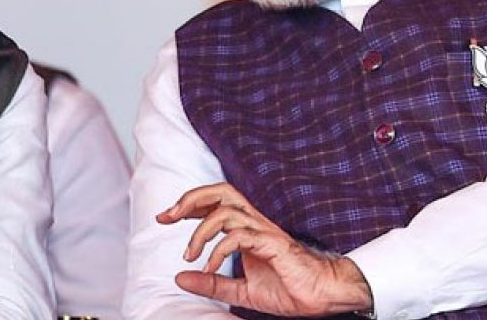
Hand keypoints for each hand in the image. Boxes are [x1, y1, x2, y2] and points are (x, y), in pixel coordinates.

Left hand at [157, 182, 372, 316]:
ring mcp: (264, 231)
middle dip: (189, 199)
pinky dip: (218, 250)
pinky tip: (210, 268)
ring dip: (200, 232)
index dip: (187, 204)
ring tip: (189, 256)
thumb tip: (179, 279)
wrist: (322, 296)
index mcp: (247, 227)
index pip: (214, 202)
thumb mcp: (241, 291)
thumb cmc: (288, 289)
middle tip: (166, 217)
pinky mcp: (273, 244)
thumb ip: (212, 284)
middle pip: (220, 191)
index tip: (164, 217)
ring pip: (225, 211)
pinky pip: (239, 236)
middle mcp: (255, 222)